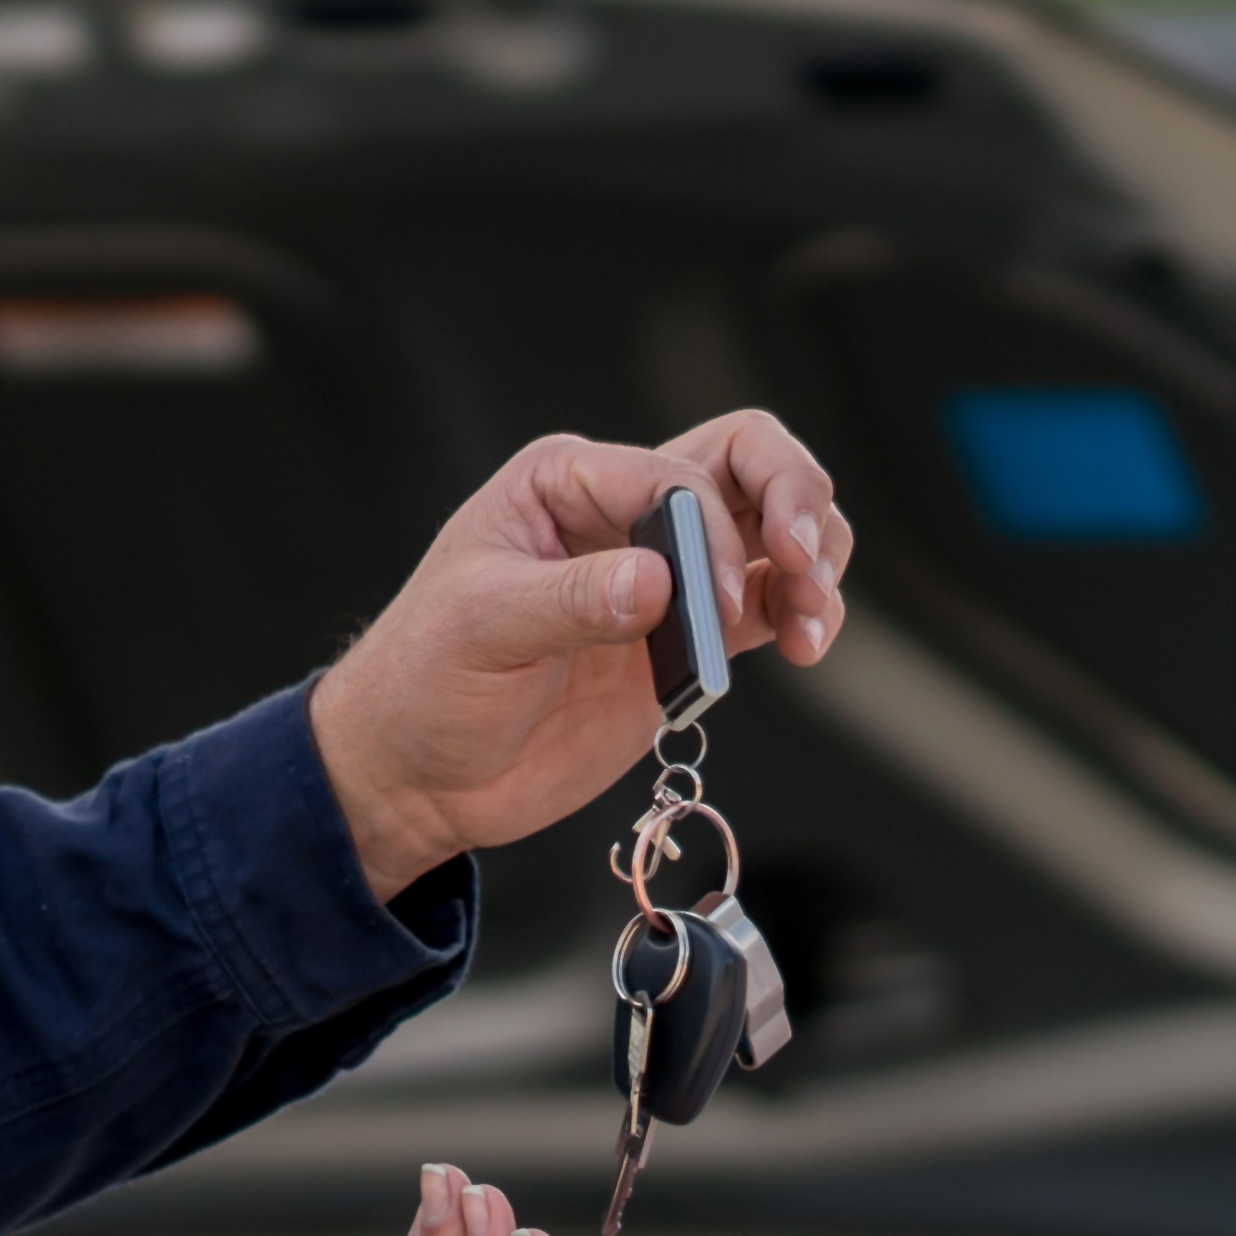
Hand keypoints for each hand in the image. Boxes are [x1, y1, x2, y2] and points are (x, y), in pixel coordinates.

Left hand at [309, 417, 859, 898]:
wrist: (421, 772)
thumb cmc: (425, 681)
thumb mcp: (480, 628)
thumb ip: (571, 599)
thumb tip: (659, 583)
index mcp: (568, 480)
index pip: (674, 473)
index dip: (707, 531)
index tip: (702, 604)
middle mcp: (625, 512)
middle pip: (747, 463)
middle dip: (795, 499)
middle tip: (803, 561)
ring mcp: (665, 575)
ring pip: (774, 528)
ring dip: (814, 558)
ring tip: (809, 618)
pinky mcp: (687, 639)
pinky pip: (767, 605)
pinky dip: (803, 615)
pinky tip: (804, 643)